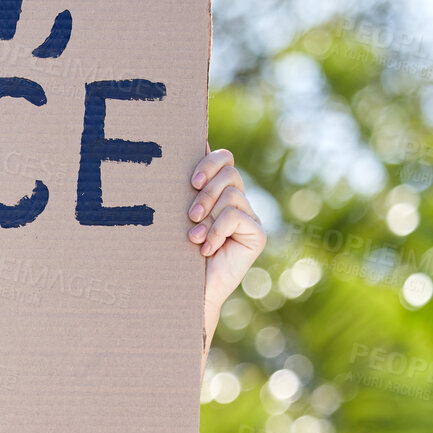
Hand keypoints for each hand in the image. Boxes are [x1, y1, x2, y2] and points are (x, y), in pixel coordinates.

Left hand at [187, 146, 265, 339]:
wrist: (187, 291)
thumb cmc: (175, 252)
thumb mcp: (177, 214)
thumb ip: (186, 186)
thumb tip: (189, 142)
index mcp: (218, 192)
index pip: (224, 159)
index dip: (210, 161)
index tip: (191, 180)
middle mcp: (237, 202)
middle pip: (230, 172)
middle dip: (206, 190)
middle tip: (190, 214)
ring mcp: (249, 218)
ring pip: (232, 193)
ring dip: (209, 213)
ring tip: (193, 236)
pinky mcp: (256, 235)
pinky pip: (237, 217)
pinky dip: (217, 231)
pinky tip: (206, 249)